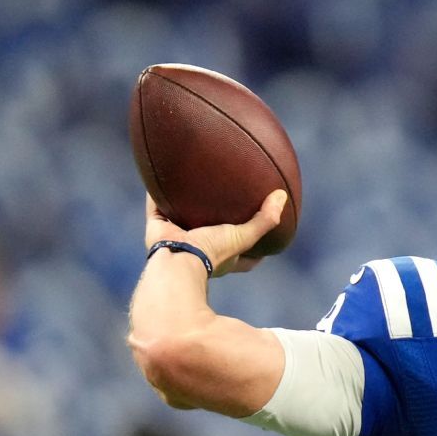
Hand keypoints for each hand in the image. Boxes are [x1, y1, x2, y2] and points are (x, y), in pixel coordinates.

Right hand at [143, 189, 286, 276]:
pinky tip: (161, 174)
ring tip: (193, 183)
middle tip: (225, 201)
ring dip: (185, 204)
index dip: (253, 245)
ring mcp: (176, 239)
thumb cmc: (211, 254)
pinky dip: (156, 193)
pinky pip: (155, 206)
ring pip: (181, 218)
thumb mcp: (243, 237)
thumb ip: (264, 220)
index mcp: (221, 258)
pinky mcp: (157, 229)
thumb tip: (282, 196)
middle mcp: (199, 250)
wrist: (176, 261)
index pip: (244, 256)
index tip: (262, 229)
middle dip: (216, 220)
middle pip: (211, 233)